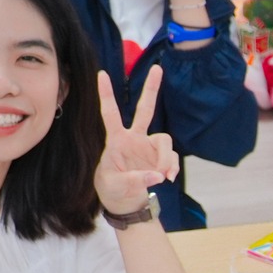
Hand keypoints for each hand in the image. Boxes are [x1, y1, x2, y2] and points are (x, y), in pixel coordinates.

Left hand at [95, 66, 178, 216]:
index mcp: (116, 140)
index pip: (110, 114)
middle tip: (157, 68)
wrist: (127, 204)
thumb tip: (158, 175)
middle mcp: (134, 138)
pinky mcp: (161, 159)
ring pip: (165, 140)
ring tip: (164, 176)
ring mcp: (149, 147)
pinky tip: (166, 179)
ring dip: (167, 158)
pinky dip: (172, 168)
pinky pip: (172, 159)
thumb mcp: (115, 186)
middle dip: (151, 89)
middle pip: (145, 109)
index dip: (106, 94)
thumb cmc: (113, 191)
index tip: (101, 74)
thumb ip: (135, 179)